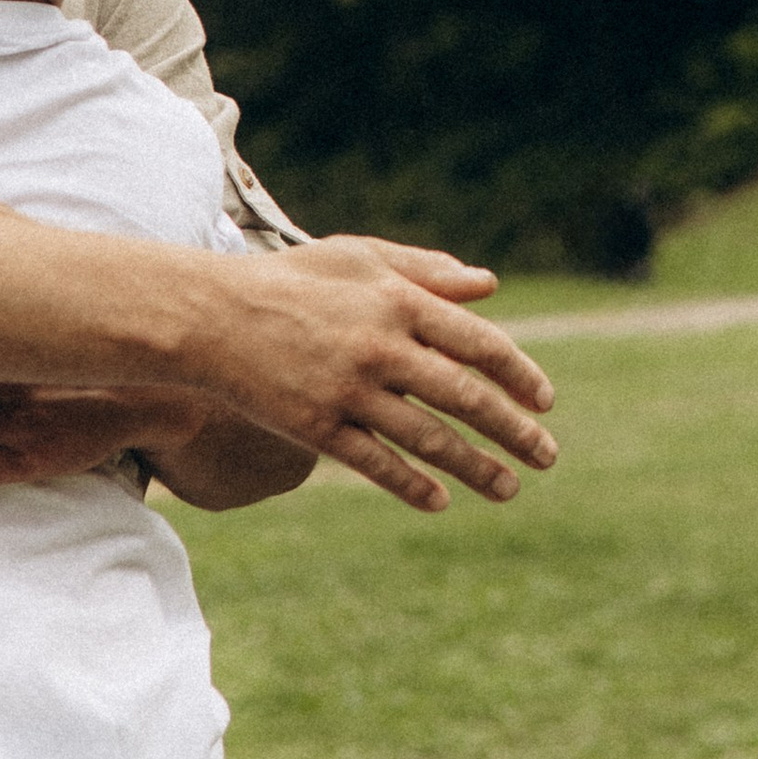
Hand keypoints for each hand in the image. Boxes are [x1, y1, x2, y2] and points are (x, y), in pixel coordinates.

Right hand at [198, 234, 556, 513]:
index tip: (545, 401)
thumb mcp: (360, 257)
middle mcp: (380, 347)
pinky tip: (440, 501)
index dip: (519, 375)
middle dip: (514, 431)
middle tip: (548, 456)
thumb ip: (426, 269)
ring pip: (427, 438)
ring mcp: (347, 391)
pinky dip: (411, 484)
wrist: (209, 317)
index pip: (478, 344)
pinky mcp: (315, 426)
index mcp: (398, 302)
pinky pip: (375, 463)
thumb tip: (489, 284)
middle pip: (464, 397)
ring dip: (475, 468)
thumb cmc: (293, 281)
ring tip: (510, 489)